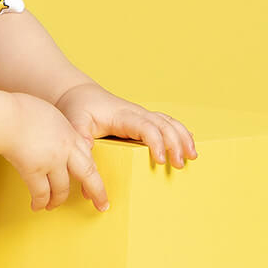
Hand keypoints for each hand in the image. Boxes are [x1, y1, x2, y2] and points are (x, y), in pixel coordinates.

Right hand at [3, 93, 109, 211]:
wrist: (7, 117)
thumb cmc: (20, 111)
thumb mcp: (49, 114)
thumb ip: (56, 129)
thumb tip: (52, 137)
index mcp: (70, 134)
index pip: (87, 156)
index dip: (92, 170)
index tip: (94, 180)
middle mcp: (65, 150)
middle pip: (87, 175)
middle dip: (96, 192)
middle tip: (101, 203)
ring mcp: (51, 162)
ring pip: (62, 189)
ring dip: (58, 200)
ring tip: (53, 205)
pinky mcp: (34, 172)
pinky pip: (41, 193)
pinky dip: (40, 202)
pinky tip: (37, 206)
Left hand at [55, 83, 197, 168]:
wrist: (79, 93)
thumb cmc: (77, 109)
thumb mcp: (74, 124)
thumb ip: (81, 144)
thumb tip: (87, 174)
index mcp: (122, 115)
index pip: (146, 127)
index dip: (156, 142)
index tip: (160, 161)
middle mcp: (136, 113)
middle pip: (164, 125)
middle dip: (176, 144)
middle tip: (180, 165)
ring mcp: (141, 115)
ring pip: (169, 122)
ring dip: (183, 138)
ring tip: (193, 156)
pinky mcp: (142, 119)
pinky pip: (166, 122)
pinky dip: (180, 132)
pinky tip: (190, 143)